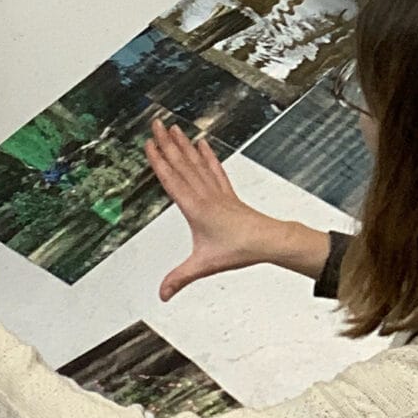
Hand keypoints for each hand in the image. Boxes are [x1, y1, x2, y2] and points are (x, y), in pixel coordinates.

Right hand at [145, 119, 283, 300]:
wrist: (267, 240)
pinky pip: (214, 168)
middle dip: (167, 143)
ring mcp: (216, 191)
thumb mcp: (204, 266)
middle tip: (156, 123)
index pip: (173, 179)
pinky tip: (202, 144)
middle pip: (182, 163)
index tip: (149, 143)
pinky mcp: (226, 193)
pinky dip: (206, 155)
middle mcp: (205, 194)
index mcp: (196, 208)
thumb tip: (162, 294)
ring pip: (196, 162)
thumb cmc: (239, 249)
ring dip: (183, 144)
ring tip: (173, 127)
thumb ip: (180, 278)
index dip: (159, 161)